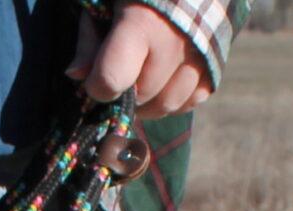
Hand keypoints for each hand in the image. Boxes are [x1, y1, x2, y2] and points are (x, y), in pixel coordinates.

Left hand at [68, 2, 210, 117]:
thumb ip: (90, 35)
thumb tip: (76, 75)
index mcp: (142, 23)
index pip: (112, 79)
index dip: (96, 84)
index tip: (94, 75)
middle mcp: (174, 44)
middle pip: (139, 96)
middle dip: (122, 92)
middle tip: (119, 71)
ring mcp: (200, 58)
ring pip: (166, 106)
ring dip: (146, 102)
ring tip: (139, 76)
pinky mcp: (215, 67)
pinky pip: (190, 102)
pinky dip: (172, 98)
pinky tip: (163, 78)